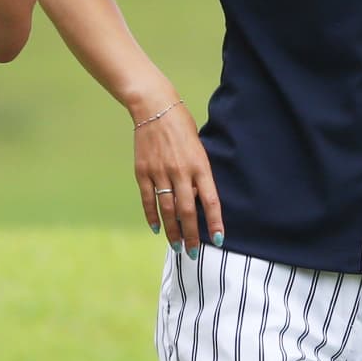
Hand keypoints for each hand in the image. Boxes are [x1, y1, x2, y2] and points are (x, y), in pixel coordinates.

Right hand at [134, 102, 223, 256]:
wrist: (155, 107)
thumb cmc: (182, 126)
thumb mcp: (199, 148)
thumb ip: (198, 174)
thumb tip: (198, 202)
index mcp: (199, 164)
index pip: (210, 200)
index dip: (215, 222)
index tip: (218, 240)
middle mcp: (180, 171)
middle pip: (187, 211)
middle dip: (191, 236)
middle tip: (193, 253)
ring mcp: (160, 172)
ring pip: (167, 210)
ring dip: (173, 231)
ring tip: (176, 246)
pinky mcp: (143, 171)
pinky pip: (148, 199)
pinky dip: (152, 216)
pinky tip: (157, 228)